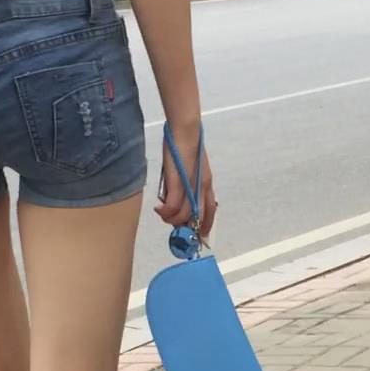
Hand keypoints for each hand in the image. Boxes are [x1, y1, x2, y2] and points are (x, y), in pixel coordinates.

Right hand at [156, 122, 216, 237]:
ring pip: (183, 216)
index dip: (205, 227)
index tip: (199, 238)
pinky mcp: (179, 183)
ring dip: (171, 220)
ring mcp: (191, 187)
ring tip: (162, 214)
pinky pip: (173, 207)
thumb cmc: (184, 148)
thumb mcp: (186, 171)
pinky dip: (165, 212)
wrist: (185, 132)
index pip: (210, 213)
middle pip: (198, 219)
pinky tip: (159, 209)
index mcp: (207, 185)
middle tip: (173, 229)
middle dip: (186, 229)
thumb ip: (183, 187)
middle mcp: (202, 189)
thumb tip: (173, 203)